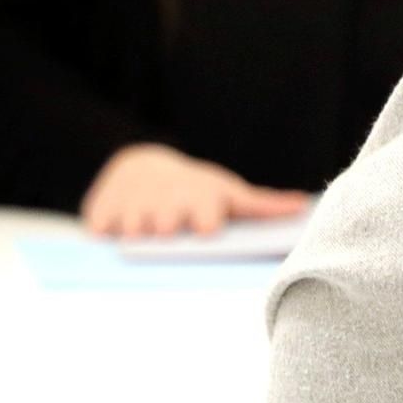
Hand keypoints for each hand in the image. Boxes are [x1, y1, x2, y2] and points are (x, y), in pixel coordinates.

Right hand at [81, 143, 311, 237]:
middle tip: (165, 230)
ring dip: (134, 232)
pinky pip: (99, 229)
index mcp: (201, 200)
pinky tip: (109, 237)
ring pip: (131, 226)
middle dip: (165, 225)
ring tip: (138, 237)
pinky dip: (102, 234)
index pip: (204, 211)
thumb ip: (263, 206)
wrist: (141, 165)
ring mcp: (131, 206)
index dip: (204, 219)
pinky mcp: (101, 211)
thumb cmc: (196, 191)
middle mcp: (166, 202)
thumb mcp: (228, 193)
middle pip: (165, 221)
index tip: (206, 229)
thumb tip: (303, 207)